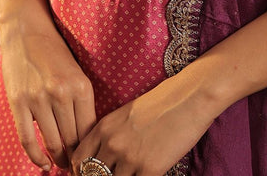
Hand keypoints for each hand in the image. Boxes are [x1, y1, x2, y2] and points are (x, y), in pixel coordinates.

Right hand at [0, 0, 96, 171]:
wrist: (27, 29)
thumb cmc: (55, 50)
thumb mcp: (77, 71)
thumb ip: (82, 99)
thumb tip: (87, 134)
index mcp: (81, 85)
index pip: (90, 129)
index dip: (91, 148)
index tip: (92, 158)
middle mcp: (62, 93)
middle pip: (72, 139)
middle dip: (76, 157)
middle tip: (78, 167)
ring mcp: (38, 98)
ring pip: (52, 141)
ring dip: (58, 158)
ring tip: (61, 165)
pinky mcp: (18, 102)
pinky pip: (27, 139)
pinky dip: (35, 156)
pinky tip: (42, 163)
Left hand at [70, 72, 215, 175]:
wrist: (188, 98)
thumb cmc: (162, 102)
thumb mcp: (127, 113)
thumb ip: (112, 133)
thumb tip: (106, 155)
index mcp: (104, 127)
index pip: (78, 159)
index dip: (81, 171)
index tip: (90, 173)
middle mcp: (112, 144)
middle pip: (92, 175)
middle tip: (115, 173)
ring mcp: (129, 159)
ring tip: (134, 172)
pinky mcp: (149, 170)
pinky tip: (148, 174)